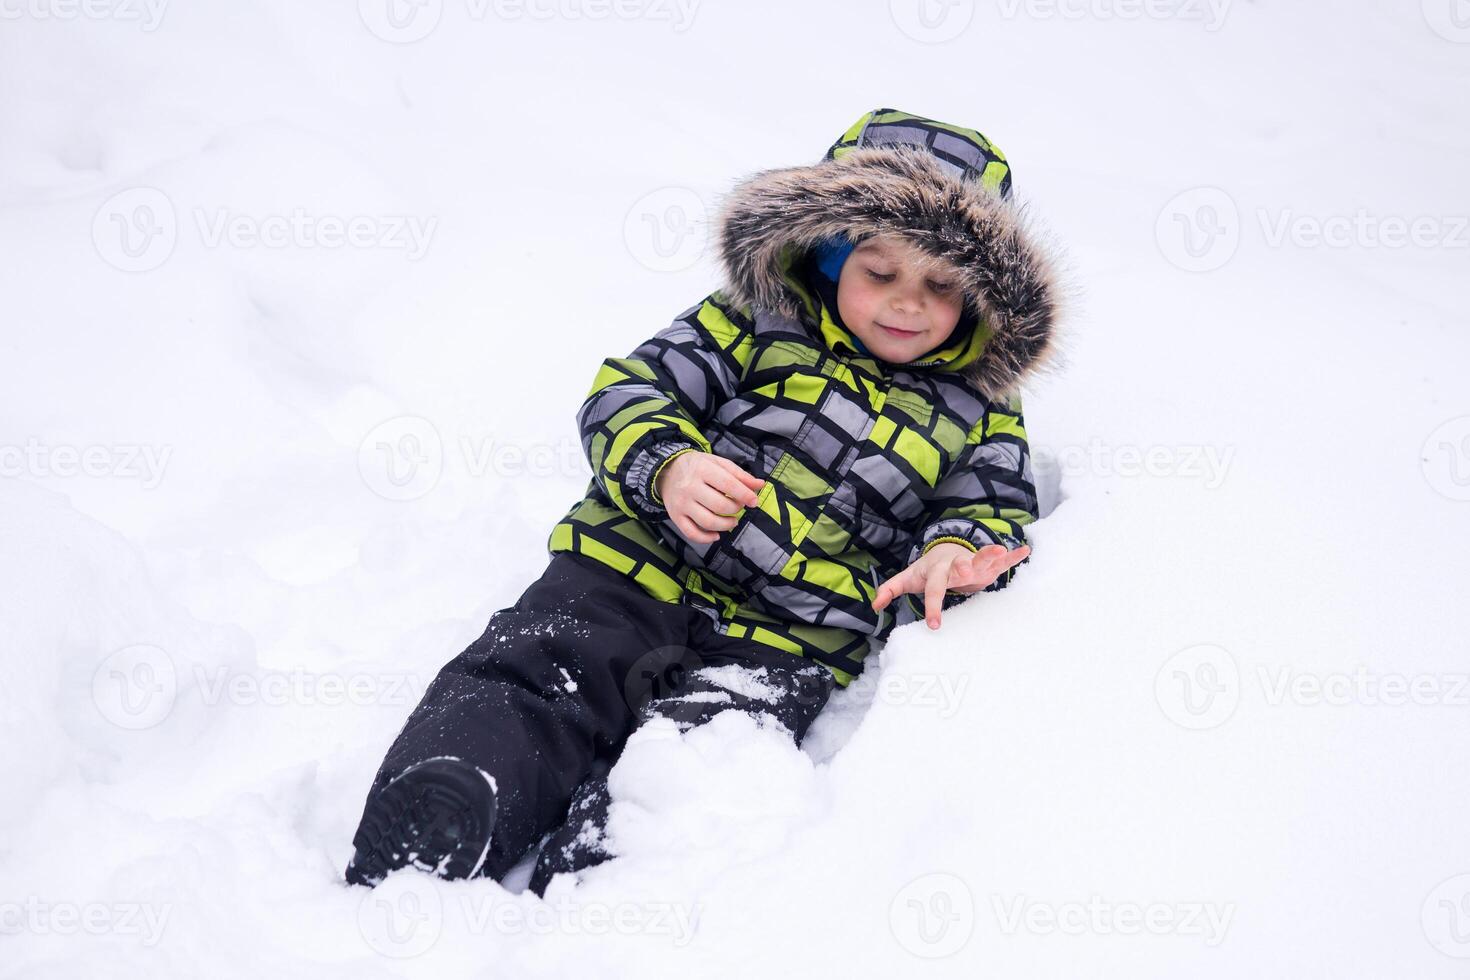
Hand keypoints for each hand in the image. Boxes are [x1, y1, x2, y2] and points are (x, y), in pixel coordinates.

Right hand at [655, 450, 764, 544]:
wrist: (667, 471)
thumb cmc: (698, 467)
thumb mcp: (718, 463)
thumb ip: (740, 475)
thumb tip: (760, 485)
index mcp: (702, 469)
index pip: (728, 485)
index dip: (745, 495)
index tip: (754, 502)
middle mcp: (690, 487)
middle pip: (720, 506)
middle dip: (736, 509)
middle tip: (739, 507)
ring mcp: (681, 504)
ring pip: (708, 522)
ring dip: (726, 525)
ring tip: (732, 521)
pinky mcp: (675, 517)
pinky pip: (692, 533)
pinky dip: (707, 538)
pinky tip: (716, 534)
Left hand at [871, 541, 1031, 629]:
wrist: (944, 552)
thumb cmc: (927, 571)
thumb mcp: (908, 579)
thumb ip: (891, 590)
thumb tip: (874, 605)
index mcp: (936, 571)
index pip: (933, 589)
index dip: (932, 606)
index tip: (934, 625)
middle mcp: (956, 565)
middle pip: (959, 566)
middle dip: (963, 568)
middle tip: (967, 571)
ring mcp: (973, 563)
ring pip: (981, 559)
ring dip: (991, 555)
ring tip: (1001, 550)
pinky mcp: (987, 566)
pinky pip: (1000, 561)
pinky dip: (1012, 556)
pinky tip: (1024, 551)